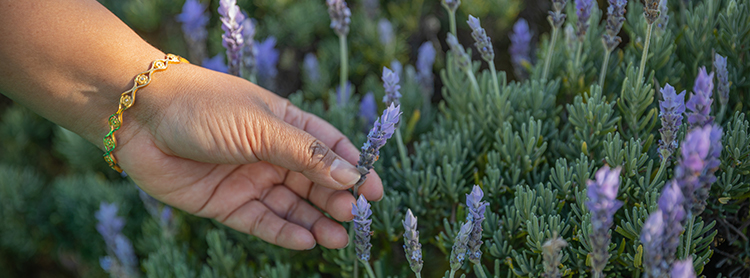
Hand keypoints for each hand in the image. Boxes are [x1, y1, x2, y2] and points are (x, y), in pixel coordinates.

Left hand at [113, 63, 382, 249]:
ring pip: (292, 206)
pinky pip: (262, 222)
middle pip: (314, 181)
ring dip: (316, 221)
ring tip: (338, 239)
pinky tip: (306, 240)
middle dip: (336, 199)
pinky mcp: (227, 203)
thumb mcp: (262, 126)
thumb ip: (306, 153)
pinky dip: (284, 232)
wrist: (141, 117)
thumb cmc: (205, 107)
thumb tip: (350, 174)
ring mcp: (249, 179)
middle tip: (354, 217)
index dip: (354, 168)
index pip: (329, 148)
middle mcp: (271, 153)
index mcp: (285, 123)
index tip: (375, 191)